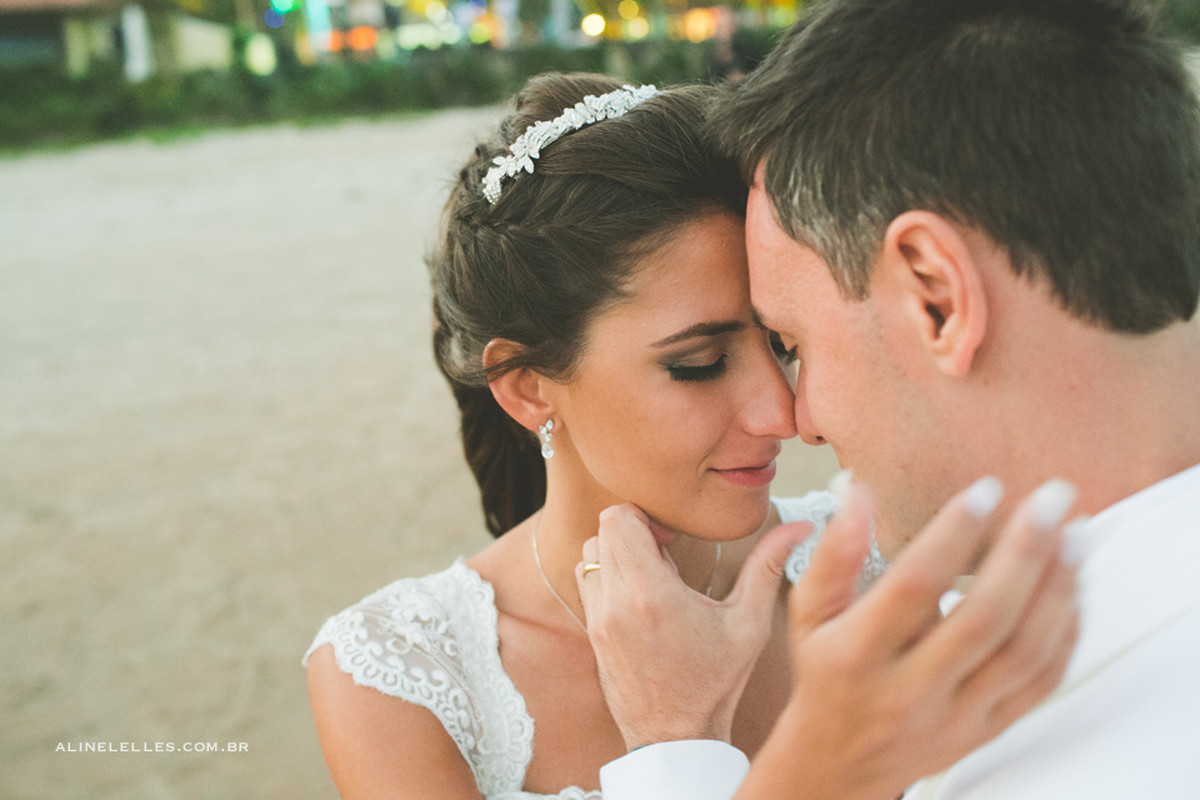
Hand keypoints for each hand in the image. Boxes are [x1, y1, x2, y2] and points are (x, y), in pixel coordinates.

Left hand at [576, 505, 813, 749]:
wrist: (675, 738)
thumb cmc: (715, 684)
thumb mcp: (750, 625)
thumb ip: (769, 567)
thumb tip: (800, 529)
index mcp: (650, 594)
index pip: (619, 518)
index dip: (645, 515)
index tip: (671, 536)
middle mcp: (615, 603)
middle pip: (602, 531)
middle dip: (634, 530)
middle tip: (666, 553)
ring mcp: (597, 619)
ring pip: (590, 555)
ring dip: (617, 553)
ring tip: (653, 576)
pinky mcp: (592, 633)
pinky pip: (587, 584)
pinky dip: (608, 578)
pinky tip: (641, 598)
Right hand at [737, 477, 1080, 799]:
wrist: (840, 763)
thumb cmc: (826, 672)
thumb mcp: (810, 613)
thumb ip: (835, 552)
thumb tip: (856, 488)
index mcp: (859, 654)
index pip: (914, 587)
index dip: (953, 534)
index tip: (985, 489)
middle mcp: (910, 690)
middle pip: (983, 618)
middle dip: (1025, 551)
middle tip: (1052, 498)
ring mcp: (956, 716)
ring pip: (1023, 651)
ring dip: (1056, 587)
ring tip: (1075, 533)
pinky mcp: (989, 730)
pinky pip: (1042, 681)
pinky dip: (1064, 629)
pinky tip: (1070, 585)